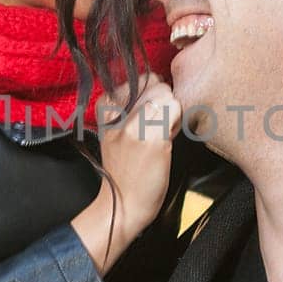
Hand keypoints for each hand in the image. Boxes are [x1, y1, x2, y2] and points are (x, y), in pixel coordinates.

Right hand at [72, 74, 181, 273]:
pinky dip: (176, 125)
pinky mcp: (153, 139)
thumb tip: (162, 84)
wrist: (124, 203)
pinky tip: (165, 143)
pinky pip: (176, 111)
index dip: (151, 97)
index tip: (143, 118)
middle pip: (157, 85)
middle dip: (163, 104)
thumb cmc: (125, 168)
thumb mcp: (116, 131)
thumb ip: (134, 106)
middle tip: (155, 130)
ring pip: (168, 96)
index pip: (140, 78)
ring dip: (172, 115)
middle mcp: (117, 113)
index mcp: (106, 107)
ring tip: (160, 136)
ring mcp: (135, 126)